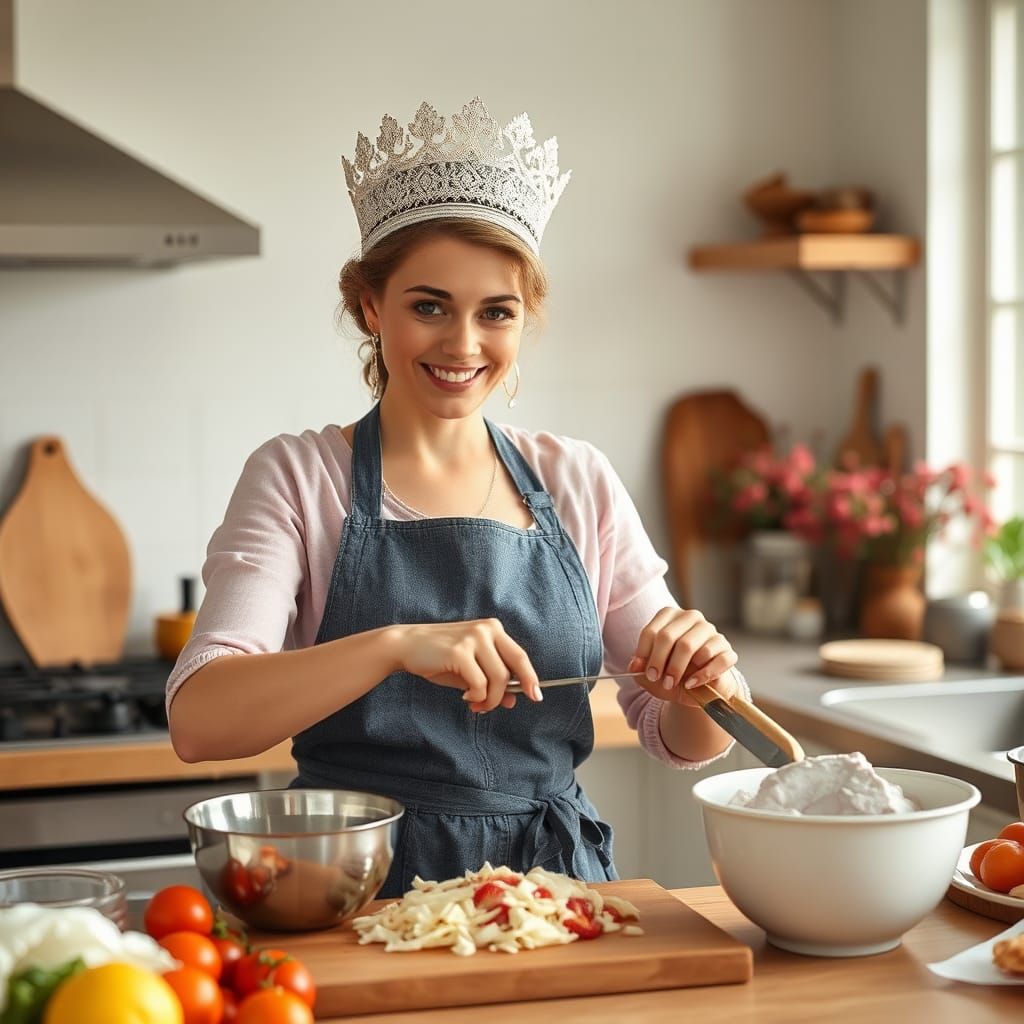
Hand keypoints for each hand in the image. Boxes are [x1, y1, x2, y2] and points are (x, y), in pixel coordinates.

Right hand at [393, 618, 541, 712]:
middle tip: (496, 707)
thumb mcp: (470, 669)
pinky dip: (475, 696)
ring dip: (489, 699)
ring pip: (497, 679)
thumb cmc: (440, 657)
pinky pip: (479, 684)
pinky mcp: (459, 651)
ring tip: (475, 704)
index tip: (536, 695)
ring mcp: (473, 638)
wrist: (407, 645)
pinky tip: (465, 697)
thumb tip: (513, 700)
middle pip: (512, 669)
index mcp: (493, 629)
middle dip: (507, 693)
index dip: (530, 677)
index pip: (520, 656)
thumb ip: (491, 681)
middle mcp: (486, 630)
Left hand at [627, 608, 738, 708]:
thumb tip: (634, 666)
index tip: (643, 671)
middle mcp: (692, 618)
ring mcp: (711, 632)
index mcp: (670, 616)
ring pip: (689, 646)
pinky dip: (701, 675)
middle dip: (659, 661)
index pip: (652, 630)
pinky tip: (691, 684)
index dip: (644, 653)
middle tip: (656, 679)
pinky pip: (714, 659)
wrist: (698, 689)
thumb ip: (639, 669)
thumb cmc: (672, 675)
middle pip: (669, 636)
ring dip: (677, 669)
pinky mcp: (727, 649)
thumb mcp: (651, 675)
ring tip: (671, 683)